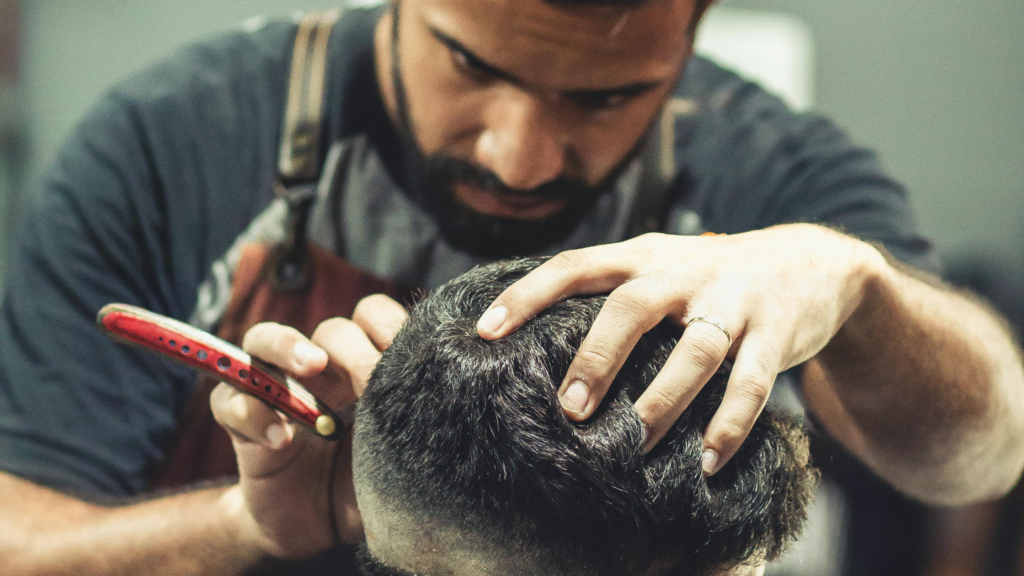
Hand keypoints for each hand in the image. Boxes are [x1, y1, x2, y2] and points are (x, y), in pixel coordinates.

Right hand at [210, 295, 407, 557]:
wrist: (318, 525)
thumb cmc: (366, 481)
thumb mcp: (397, 451)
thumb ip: (414, 419)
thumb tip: (449, 392)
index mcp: (362, 365)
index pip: (372, 316)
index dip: (387, 325)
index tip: (403, 354)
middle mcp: (320, 370)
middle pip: (328, 328)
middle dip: (348, 346)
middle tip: (364, 376)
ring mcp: (277, 390)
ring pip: (261, 339)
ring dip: (286, 345)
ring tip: (309, 366)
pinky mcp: (242, 423)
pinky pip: (230, 401)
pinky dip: (253, 413)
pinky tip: (283, 440)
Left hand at [476, 224, 882, 473]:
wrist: (813, 261)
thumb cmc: (712, 276)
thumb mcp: (661, 264)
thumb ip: (612, 289)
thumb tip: (538, 337)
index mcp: (645, 255)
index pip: (576, 265)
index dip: (527, 294)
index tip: (484, 332)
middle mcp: (685, 272)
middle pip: (632, 306)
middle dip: (598, 358)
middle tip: (569, 409)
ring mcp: (734, 300)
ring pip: (696, 350)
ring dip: (664, 400)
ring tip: (638, 442)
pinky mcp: (777, 332)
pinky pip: (752, 383)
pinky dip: (731, 423)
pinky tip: (710, 458)